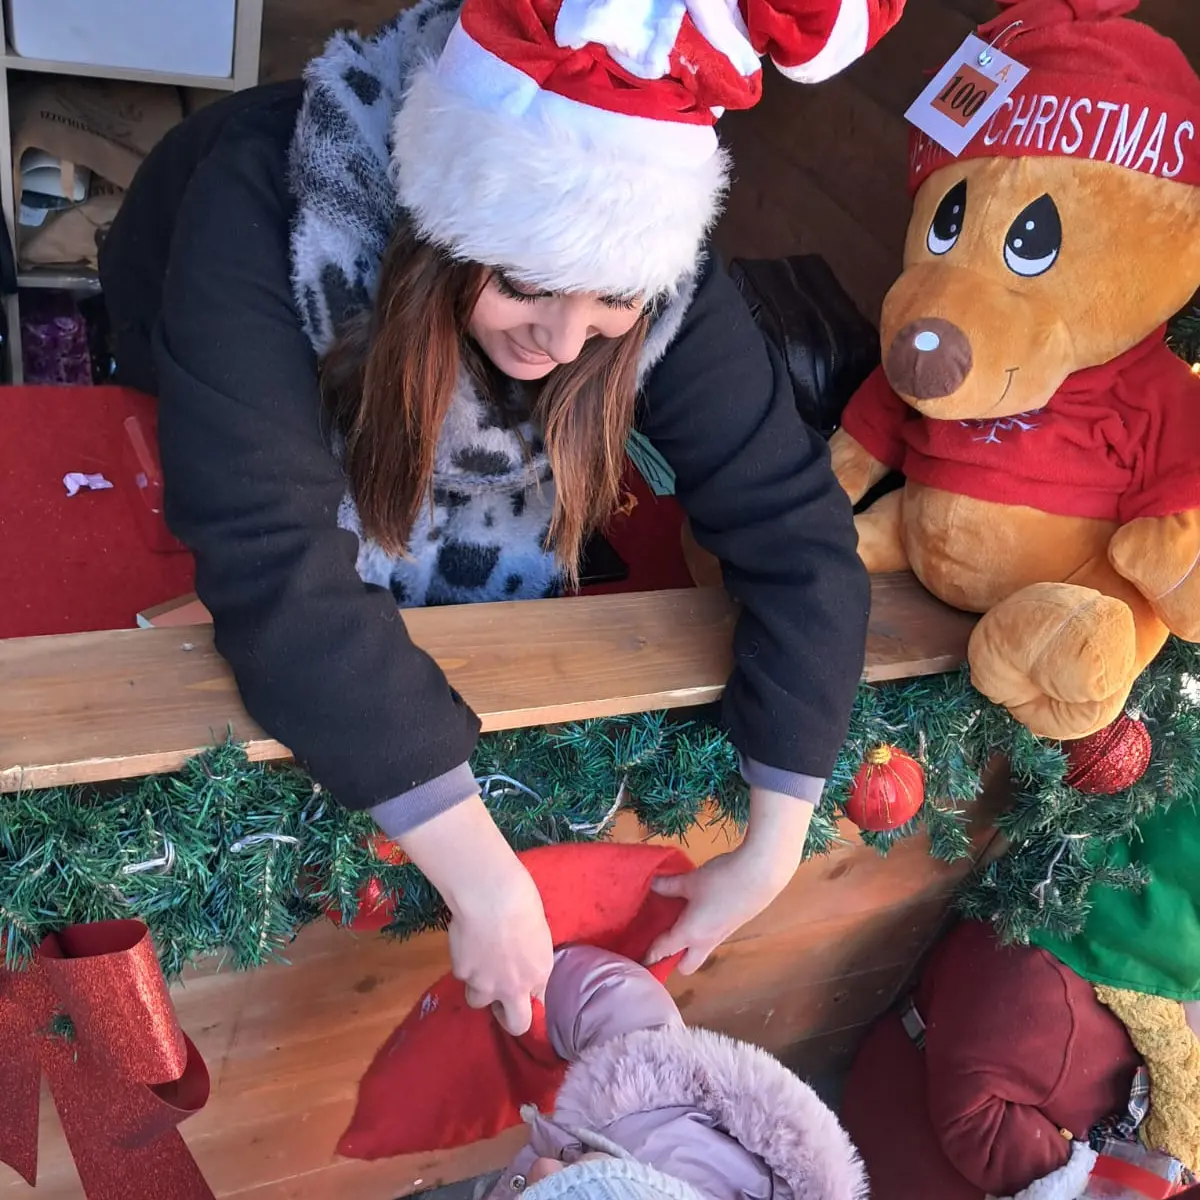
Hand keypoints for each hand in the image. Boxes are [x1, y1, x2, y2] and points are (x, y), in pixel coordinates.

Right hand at [450, 860, 553, 1035]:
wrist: (490, 894)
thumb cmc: (521, 900)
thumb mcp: (538, 932)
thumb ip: (531, 956)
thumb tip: (523, 960)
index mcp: (540, 972)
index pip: (539, 999)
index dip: (529, 990)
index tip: (522, 982)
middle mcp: (515, 986)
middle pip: (517, 1024)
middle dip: (509, 1018)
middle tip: (500, 1003)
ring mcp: (486, 984)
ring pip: (478, 1000)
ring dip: (479, 987)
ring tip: (476, 962)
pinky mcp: (463, 973)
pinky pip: (463, 974)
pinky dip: (464, 962)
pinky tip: (465, 941)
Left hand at [644, 787, 812, 973]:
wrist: (760, 875)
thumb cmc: (720, 880)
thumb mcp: (690, 880)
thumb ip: (669, 885)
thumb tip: (652, 884)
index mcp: (690, 933)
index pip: (664, 951)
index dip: (650, 956)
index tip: (640, 961)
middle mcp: (705, 942)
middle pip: (686, 966)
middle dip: (672, 960)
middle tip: (661, 940)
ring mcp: (721, 936)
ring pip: (700, 953)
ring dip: (688, 946)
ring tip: (677, 924)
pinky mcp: (733, 926)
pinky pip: (711, 939)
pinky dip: (701, 933)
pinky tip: (699, 912)